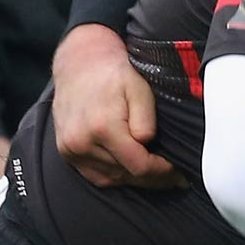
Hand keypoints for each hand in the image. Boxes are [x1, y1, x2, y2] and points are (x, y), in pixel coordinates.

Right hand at [51, 23, 179, 188]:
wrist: (79, 65)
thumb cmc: (114, 73)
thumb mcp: (139, 88)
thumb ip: (146, 120)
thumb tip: (148, 145)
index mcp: (102, 126)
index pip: (138, 166)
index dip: (162, 173)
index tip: (177, 172)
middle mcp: (82, 142)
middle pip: (126, 175)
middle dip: (153, 178)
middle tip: (173, 177)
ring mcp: (71, 150)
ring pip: (112, 179)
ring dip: (135, 179)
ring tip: (155, 173)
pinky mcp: (67, 153)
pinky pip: (96, 176)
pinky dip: (116, 176)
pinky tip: (130, 169)